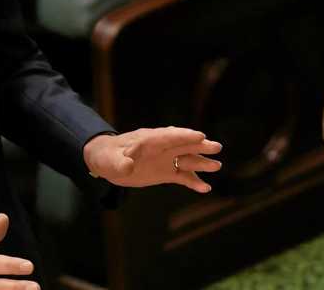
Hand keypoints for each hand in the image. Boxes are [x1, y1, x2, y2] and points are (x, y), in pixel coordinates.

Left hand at [83, 127, 222, 193]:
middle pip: (183, 144)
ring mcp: (164, 159)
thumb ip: (119, 162)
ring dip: (200, 163)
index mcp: (148, 140)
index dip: (184, 136)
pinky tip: (205, 188)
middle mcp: (160, 148)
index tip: (200, 136)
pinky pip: (182, 177)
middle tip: (216, 146)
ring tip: (216, 166)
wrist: (107, 162)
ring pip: (186, 160)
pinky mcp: (165, 172)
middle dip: (199, 145)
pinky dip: (193, 182)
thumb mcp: (110, 160)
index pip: (168, 136)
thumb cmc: (107, 156)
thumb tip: (128, 166)